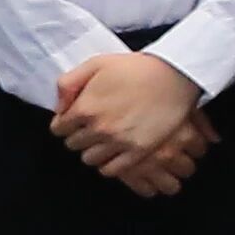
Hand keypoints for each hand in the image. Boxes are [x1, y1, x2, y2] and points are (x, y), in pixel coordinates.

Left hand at [52, 43, 204, 178]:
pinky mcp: (139, 151)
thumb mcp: (96, 64)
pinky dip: (109, 165)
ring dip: (93, 151)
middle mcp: (99, 128)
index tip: (74, 120)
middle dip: (79, 136)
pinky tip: (114, 153)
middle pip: (73, 145)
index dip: (65, 123)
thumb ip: (68, 83)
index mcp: (85, 107)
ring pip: (90, 159)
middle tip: (92, 128)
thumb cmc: (137, 68)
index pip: (59, 129)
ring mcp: (119, 142)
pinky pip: (112, 170)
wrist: (175, 75)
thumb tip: (59, 108)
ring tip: (104, 141)